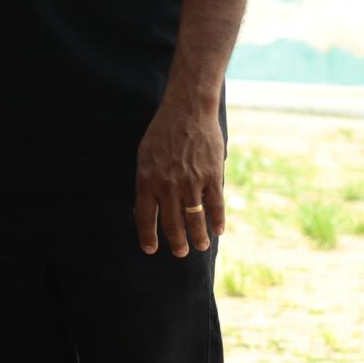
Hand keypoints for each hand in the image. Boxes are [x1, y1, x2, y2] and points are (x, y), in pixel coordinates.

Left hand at [135, 96, 226, 255]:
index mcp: (147, 180)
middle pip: (172, 223)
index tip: (150, 249)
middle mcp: (168, 185)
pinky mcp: (212, 175)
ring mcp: (191, 181)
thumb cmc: (163, 133)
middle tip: (180, 252)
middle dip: (176, 242)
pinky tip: (218, 230)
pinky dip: (217, 220)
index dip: (148, 236)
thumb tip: (146, 209)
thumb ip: (147, 183)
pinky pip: (215, 204)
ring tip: (200, 246)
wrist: (188, 110)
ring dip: (198, 236)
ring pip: (195, 218)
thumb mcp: (145, 156)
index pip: (145, 217)